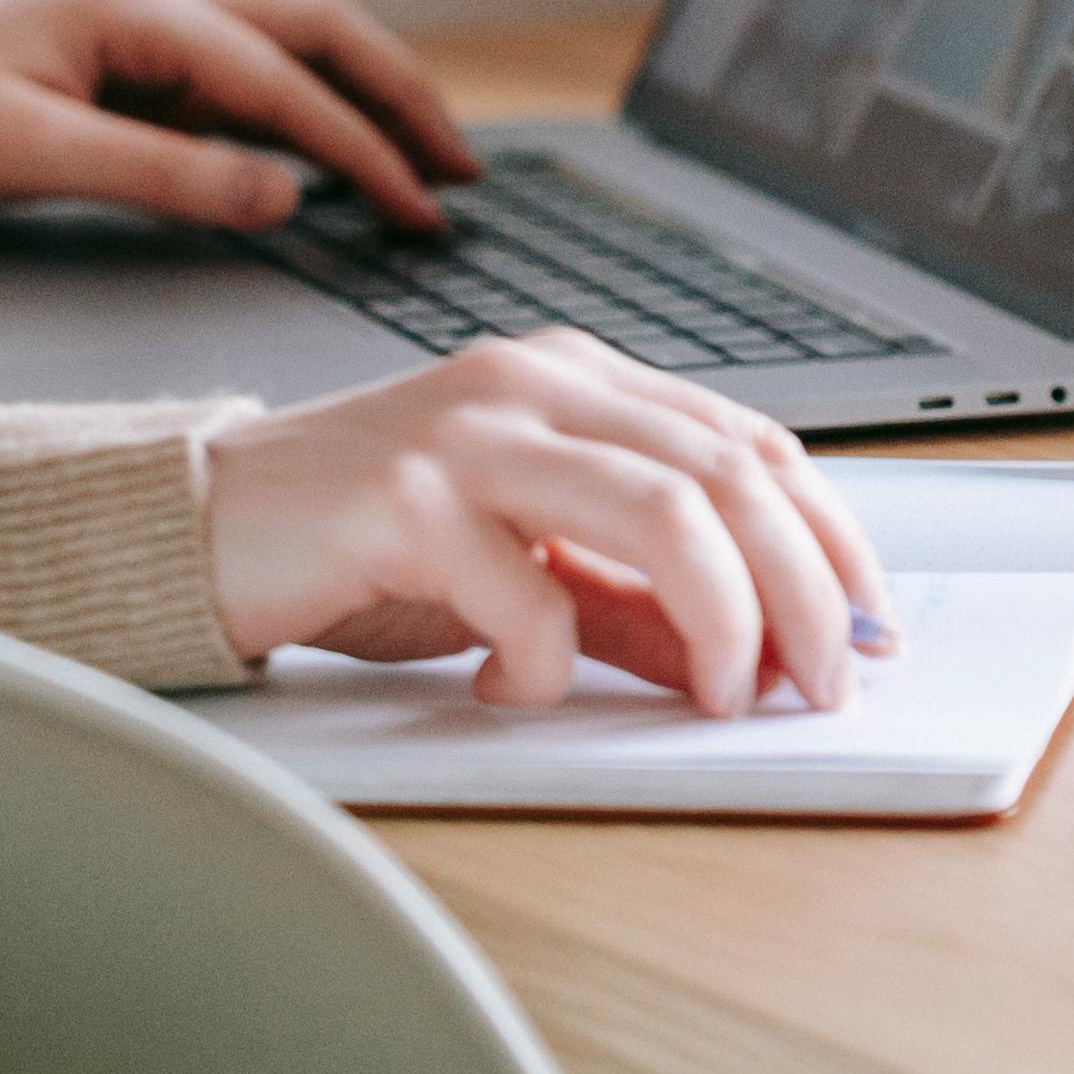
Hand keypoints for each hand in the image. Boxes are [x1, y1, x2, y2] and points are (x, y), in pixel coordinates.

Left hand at [0, 0, 478, 234]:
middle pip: (319, 29)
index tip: (422, 213)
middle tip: (464, 174)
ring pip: (289, 43)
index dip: (365, 150)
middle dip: (401, 97)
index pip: (286, 80)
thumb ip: (166, 176)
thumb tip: (288, 194)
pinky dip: (305, 109)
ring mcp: (144, 22)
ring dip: (363, 95)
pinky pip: (243, 74)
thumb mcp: (32, 157)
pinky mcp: (127, 58)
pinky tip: (327, 157)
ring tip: (427, 162)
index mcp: (140, 7)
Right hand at [201, 337, 896, 716]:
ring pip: (664, 510)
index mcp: (574, 379)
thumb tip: (753, 658)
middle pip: (730, 473)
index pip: (752, 442)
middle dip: (804, 591)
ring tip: (719, 693)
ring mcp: (469, 434)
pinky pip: (530, 593)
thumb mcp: (525, 567)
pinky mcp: (404, 501)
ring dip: (722, 619)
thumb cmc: (358, 541)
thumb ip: (634, 601)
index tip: (870, 627)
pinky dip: (547, 665)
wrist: (202, 529)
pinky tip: (514, 687)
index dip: (832, 537)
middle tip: (822, 682)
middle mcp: (532, 385)